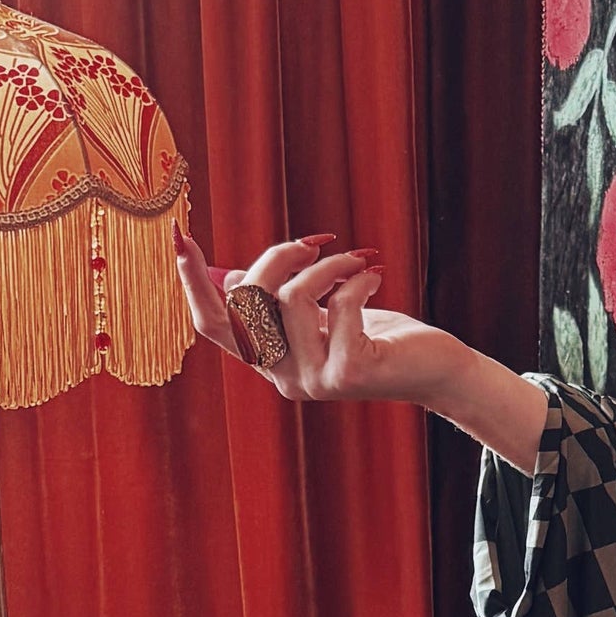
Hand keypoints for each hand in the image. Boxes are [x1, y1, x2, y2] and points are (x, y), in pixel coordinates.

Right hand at [175, 226, 441, 405]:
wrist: (436, 368)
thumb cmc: (379, 335)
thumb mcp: (322, 314)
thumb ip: (278, 302)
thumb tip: (230, 277)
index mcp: (270, 362)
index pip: (215, 325)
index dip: (193, 284)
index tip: (179, 237)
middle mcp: (284, 377)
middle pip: (249, 302)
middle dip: (278, 257)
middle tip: (317, 242)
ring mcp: (314, 380)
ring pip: (292, 298)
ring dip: (327, 265)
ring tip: (356, 261)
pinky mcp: (348, 373)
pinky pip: (338, 306)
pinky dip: (356, 279)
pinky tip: (374, 276)